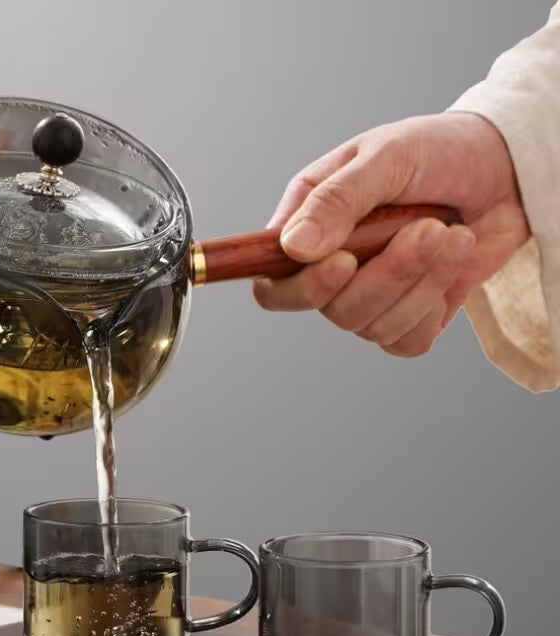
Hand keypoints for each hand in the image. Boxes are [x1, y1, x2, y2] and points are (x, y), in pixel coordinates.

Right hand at [254, 112, 530, 355]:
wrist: (507, 166)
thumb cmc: (438, 150)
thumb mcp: (386, 156)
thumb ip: (337, 200)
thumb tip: (294, 247)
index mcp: (308, 229)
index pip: (274, 287)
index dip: (301, 288)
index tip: (345, 261)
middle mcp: (331, 271)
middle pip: (331, 311)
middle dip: (386, 276)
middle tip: (427, 228)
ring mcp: (369, 298)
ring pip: (373, 326)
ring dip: (422, 280)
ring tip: (449, 232)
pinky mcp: (409, 318)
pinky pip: (407, 339)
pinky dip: (437, 301)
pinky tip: (453, 259)